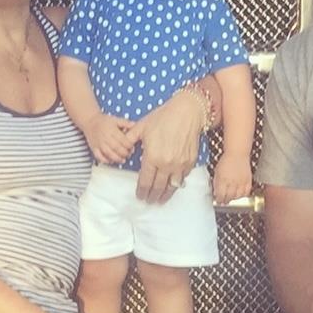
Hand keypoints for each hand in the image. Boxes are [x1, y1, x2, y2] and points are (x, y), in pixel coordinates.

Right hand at [82, 112, 137, 165]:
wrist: (90, 121)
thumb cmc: (103, 120)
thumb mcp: (116, 119)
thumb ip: (126, 123)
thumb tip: (136, 125)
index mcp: (112, 130)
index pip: (123, 140)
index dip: (129, 146)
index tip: (132, 147)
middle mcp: (105, 138)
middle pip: (117, 148)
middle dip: (125, 153)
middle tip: (129, 154)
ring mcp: (99, 144)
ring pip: (109, 154)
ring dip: (117, 159)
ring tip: (122, 160)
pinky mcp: (94, 148)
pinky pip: (99, 157)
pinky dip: (106, 160)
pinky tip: (111, 161)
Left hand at [131, 89, 200, 203]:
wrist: (187, 112)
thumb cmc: (163, 117)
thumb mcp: (141, 127)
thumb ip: (129, 139)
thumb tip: (123, 147)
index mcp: (152, 157)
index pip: (145, 181)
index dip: (141, 191)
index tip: (139, 196)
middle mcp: (166, 164)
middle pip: (158, 187)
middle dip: (152, 196)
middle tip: (148, 200)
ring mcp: (180, 164)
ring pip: (171, 187)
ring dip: (165, 195)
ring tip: (160, 200)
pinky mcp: (190, 162)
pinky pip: (182, 178)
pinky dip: (177, 184)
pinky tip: (173, 186)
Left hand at [212, 153, 251, 204]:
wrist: (237, 153)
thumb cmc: (226, 160)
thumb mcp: (217, 172)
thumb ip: (216, 183)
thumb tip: (215, 192)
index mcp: (223, 180)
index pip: (220, 195)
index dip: (219, 200)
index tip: (218, 200)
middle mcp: (232, 182)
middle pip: (229, 197)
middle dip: (225, 201)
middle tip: (224, 201)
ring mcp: (241, 182)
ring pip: (238, 196)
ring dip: (234, 198)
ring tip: (231, 197)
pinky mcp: (248, 181)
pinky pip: (246, 192)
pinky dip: (243, 195)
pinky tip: (239, 194)